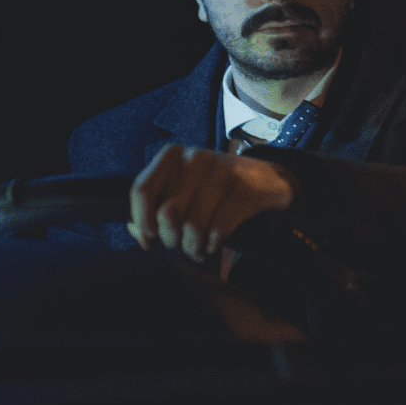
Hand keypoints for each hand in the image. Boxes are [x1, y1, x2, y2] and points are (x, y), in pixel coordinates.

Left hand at [130, 145, 295, 261]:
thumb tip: (138, 233)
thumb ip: (155, 206)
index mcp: (172, 155)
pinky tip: (213, 244)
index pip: (142, 191)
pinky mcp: (244, 191)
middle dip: (172, 238)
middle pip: (166, 213)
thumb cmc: (216, 188)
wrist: (267, 179)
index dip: (141, 221)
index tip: (150, 237)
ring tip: (197, 249)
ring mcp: (222, 173)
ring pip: (192, 226)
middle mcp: (195, 159)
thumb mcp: (183, 187)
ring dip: (193, 246)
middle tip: (180, 244)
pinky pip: (217, 231)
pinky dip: (212, 245)